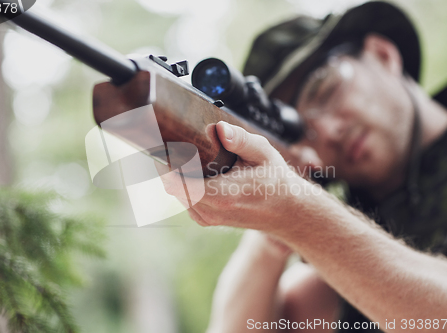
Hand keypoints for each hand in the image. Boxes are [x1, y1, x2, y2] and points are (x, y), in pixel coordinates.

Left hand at [161, 121, 323, 234]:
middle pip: (170, 184)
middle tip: (164, 135)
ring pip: (174, 191)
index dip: (164, 161)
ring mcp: (205, 217)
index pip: (176, 182)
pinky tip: (190, 165)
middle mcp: (210, 211)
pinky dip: (181, 180)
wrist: (286, 212)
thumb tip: (219, 128)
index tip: (160, 139)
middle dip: (166, 160)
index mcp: (222, 196)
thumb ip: (241, 140)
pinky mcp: (204, 218)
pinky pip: (183, 196)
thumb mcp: (263, 153)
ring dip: (173, 170)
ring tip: (178, 147)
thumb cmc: (275, 181)